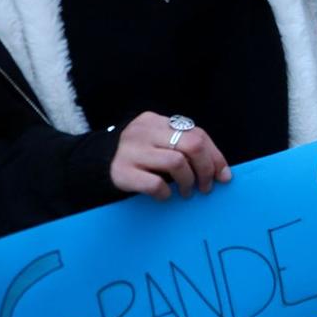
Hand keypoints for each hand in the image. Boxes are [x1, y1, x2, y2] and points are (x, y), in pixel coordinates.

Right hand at [110, 111, 231, 200]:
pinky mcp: (121, 172)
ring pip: (176, 163)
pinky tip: (166, 196)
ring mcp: (131, 151)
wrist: (93, 164)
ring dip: (188, 182)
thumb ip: (184, 148)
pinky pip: (155, 183)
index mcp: (156, 121)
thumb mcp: (158, 143)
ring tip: (187, 192)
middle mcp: (143, 132)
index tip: (223, 176)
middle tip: (206, 187)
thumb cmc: (137, 156)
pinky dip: (166, 192)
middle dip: (206, 169)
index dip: (215, 156)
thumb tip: (223, 172)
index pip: (197, 134)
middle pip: (192, 145)